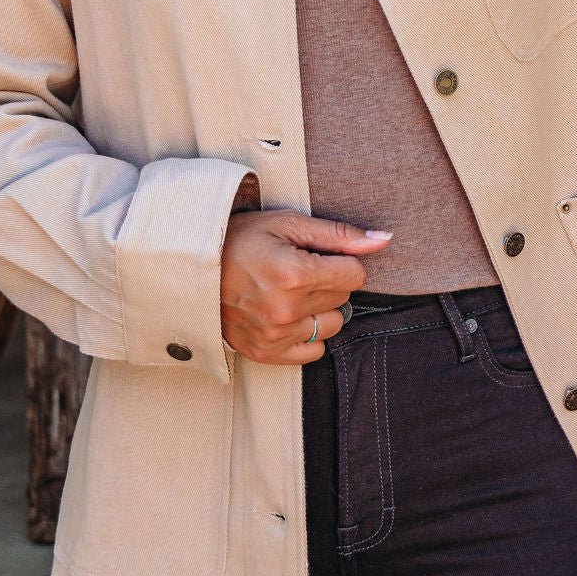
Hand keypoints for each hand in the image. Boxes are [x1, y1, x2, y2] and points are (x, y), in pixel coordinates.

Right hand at [220, 209, 391, 364]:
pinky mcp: (265, 352)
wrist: (193, 267)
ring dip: (320, 309)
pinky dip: (307, 334)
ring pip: (332, 325)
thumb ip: (339, 234)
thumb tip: (383, 240)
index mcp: (295, 273)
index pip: (355, 274)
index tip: (317, 254)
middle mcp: (286, 310)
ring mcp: (275, 335)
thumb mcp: (288, 223)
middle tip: (299, 269)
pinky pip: (313, 352)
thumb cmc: (241, 238)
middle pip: (343, 299)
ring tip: (292, 292)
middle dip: (330, 282)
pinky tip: (288, 314)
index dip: (341, 261)